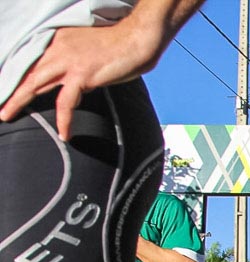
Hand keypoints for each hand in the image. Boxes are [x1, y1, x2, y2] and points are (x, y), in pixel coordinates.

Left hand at [0, 23, 163, 140]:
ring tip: (6, 115)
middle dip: (9, 89)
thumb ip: (76, 65)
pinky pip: (66, 102)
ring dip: (18, 101)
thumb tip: (75, 84)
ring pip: (34, 83)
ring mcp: (68, 61)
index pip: (31, 60)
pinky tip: (65, 134)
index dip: (17, 74)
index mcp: (58, 40)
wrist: (138, 39)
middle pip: (26, 71)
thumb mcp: (90, 52)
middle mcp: (58, 48)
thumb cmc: (121, 46)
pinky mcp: (81, 75)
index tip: (6, 86)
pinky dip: (64, 119)